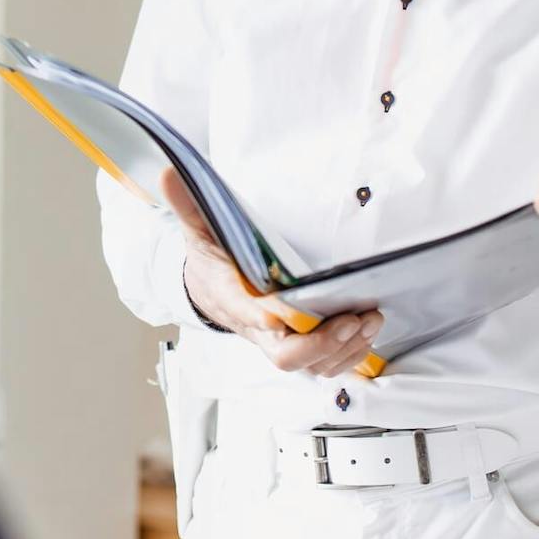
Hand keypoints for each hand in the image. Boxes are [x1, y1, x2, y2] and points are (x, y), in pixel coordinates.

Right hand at [158, 166, 383, 376]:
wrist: (206, 292)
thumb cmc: (211, 262)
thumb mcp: (199, 230)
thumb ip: (189, 204)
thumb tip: (168, 173)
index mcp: (234, 298)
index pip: (250, 314)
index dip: (269, 317)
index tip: (286, 309)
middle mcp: (258, 328)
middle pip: (287, 355)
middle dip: (323, 342)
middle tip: (354, 317)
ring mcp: (279, 342)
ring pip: (312, 365)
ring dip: (345, 349)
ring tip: (370, 320)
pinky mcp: (297, 347)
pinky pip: (324, 365)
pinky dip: (348, 356)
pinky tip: (366, 334)